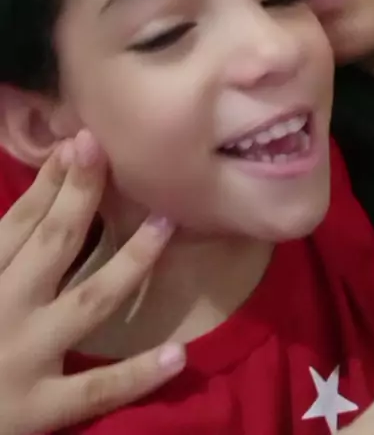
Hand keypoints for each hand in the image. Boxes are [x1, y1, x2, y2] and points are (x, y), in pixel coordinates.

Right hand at [0, 131, 184, 434]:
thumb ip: (2, 248)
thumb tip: (38, 201)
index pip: (21, 221)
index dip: (53, 181)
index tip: (82, 143)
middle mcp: (4, 309)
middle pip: (53, 243)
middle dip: (83, 195)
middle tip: (112, 153)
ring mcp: (25, 358)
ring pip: (87, 302)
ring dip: (130, 261)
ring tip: (166, 224)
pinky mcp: (39, 409)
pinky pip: (96, 390)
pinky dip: (137, 374)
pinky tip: (178, 354)